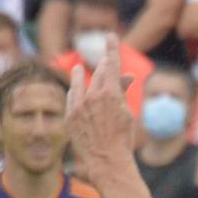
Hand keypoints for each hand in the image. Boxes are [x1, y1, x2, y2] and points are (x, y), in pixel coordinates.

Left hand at [64, 45, 137, 192]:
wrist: (107, 161)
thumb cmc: (123, 139)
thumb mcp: (127, 113)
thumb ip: (123, 92)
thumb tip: (127, 76)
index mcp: (111, 94)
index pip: (112, 65)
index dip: (112, 49)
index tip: (110, 36)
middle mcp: (93, 96)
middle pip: (98, 73)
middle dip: (104, 65)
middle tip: (105, 57)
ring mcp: (79, 106)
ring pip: (80, 83)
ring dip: (81, 75)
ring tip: (80, 69)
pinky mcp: (70, 117)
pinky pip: (71, 98)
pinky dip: (75, 92)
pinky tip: (75, 89)